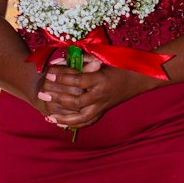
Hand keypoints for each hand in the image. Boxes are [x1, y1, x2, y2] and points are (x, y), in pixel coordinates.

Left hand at [35, 57, 151, 129]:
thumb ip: (84, 59)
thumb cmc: (122, 64)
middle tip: (43, 93)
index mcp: (101, 80)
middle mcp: (101, 95)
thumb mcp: (104, 58)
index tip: (48, 73)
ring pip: (81, 117)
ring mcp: (103, 106)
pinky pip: (87, 122)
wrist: (140, 79)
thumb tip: (63, 59)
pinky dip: (73, 124)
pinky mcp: (103, 111)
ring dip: (63, 118)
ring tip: (48, 116)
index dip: (61, 77)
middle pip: (76, 101)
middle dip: (58, 98)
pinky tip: (61, 124)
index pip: (77, 80)